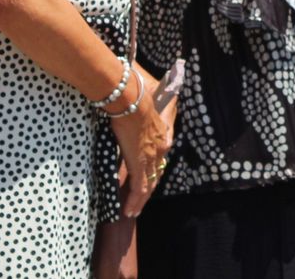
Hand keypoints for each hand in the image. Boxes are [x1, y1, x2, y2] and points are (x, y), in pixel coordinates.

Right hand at [107, 66, 172, 216]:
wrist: (131, 97)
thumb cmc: (137, 91)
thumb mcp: (151, 95)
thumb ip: (151, 97)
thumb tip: (151, 85)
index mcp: (164, 132)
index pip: (161, 153)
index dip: (155, 165)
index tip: (149, 173)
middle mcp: (161, 146)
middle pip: (157, 173)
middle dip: (149, 187)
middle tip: (142, 199)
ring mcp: (151, 156)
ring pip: (149, 184)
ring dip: (142, 199)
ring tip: (134, 210)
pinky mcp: (140, 163)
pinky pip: (139, 188)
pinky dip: (135, 201)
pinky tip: (129, 210)